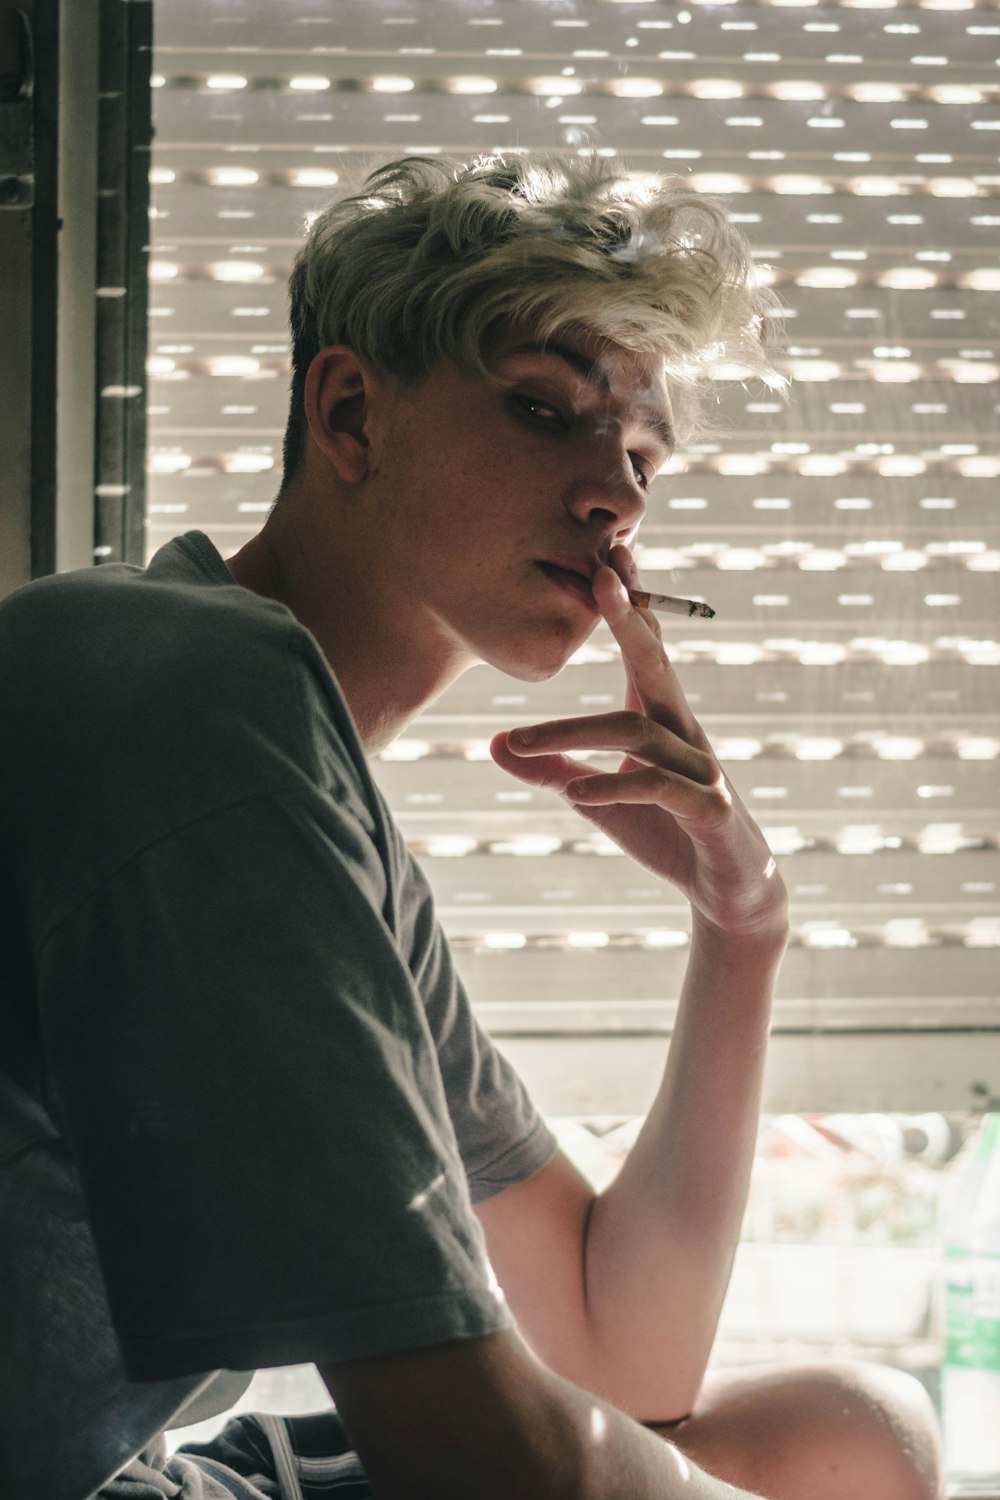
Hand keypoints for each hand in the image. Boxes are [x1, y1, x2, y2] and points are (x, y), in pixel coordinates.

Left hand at [490, 545, 787, 942]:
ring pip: (638, 731)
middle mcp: (685, 731)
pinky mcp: (710, 810)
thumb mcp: (595, 798)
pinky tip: (575, 792)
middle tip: (601, 573)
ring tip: (520, 740)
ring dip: (574, 732)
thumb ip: (552, 768)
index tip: (607, 554)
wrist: (725, 890)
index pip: (644, 649)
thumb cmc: (664, 831)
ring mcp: (703, 769)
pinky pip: (660, 788)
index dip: (627, 603)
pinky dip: (613, 787)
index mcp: (661, 717)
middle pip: (656, 663)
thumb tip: (493, 745)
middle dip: (630, 617)